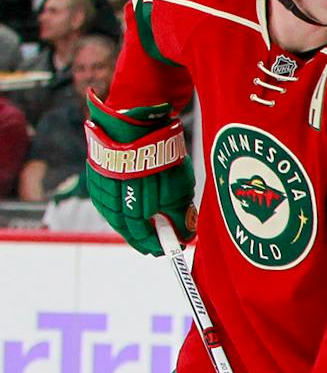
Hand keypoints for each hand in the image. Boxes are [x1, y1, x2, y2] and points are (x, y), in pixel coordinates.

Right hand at [84, 95, 193, 255]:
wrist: (135, 124)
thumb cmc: (161, 157)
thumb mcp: (179, 191)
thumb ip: (180, 217)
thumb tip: (185, 236)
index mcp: (133, 211)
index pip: (143, 237)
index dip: (157, 245)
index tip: (169, 249)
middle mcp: (112, 204)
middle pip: (127, 229)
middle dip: (143, 238)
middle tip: (156, 244)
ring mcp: (101, 189)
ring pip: (114, 215)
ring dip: (129, 223)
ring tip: (144, 227)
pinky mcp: (95, 175)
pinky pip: (105, 199)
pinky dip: (118, 208)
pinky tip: (128, 209)